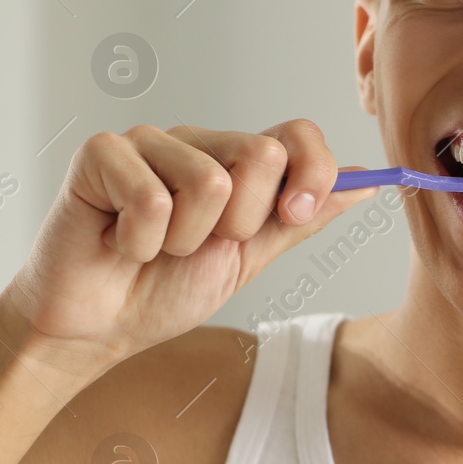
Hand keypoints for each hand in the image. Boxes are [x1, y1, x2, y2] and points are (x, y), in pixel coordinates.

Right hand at [5, 120, 372, 369]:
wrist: (94, 329)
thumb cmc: (160, 291)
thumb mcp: (247, 258)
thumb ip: (300, 219)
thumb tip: (368, 184)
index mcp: (234, 160)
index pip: (297, 135)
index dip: (312, 176)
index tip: (291, 219)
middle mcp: (195, 141)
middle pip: (262, 155)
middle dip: (238, 224)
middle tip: (193, 246)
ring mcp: (147, 142)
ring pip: (208, 183)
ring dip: (182, 242)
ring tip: (151, 248)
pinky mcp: (102, 154)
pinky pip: (152, 200)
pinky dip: (139, 243)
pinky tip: (118, 243)